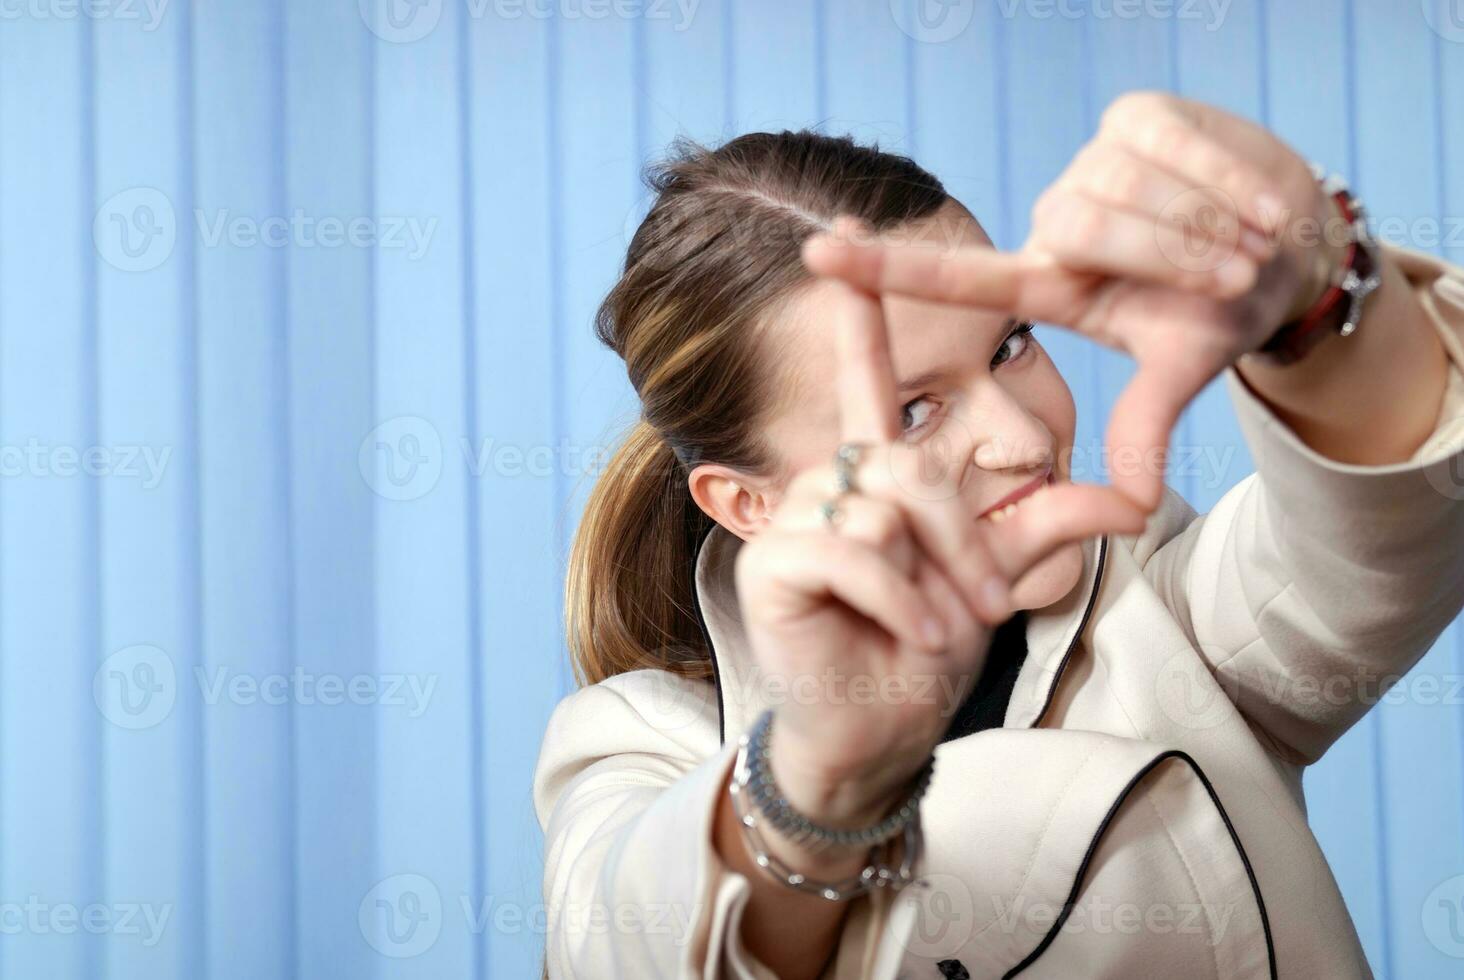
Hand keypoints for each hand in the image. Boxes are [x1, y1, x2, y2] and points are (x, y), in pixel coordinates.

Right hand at [733, 276, 1146, 837]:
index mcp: (873, 476)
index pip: (867, 382)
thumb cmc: (926, 648)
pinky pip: (852, 548)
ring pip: (884, 507)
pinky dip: (897, 600)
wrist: (878, 727)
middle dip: (960, 540)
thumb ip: (1052, 521)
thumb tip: (1138, 493)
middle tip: (976, 606)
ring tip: (935, 626)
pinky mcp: (770, 560)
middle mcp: (828, 483)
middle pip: (906, 465)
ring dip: (930, 579)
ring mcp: (792, 518)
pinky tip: (910, 635)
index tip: (840, 237)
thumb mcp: (999, 575)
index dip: (859, 316)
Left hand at [801, 91, 1348, 511]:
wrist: (1295, 238)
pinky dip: (1231, 179)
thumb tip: (1134, 512)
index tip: (816, 257)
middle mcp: (1057, 221)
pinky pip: (1176, 148)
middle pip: (1086, 228)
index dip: (885, 270)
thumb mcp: (1181, 368)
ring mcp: (1093, 162)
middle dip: (1177, 257)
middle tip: (1233, 278)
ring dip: (1211, 227)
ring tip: (1247, 244)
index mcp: (1052, 284)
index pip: (959, 280)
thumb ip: (1143, 425)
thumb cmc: (1223, 308)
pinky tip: (1259, 201)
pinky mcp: (1137, 114)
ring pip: (1132, 188)